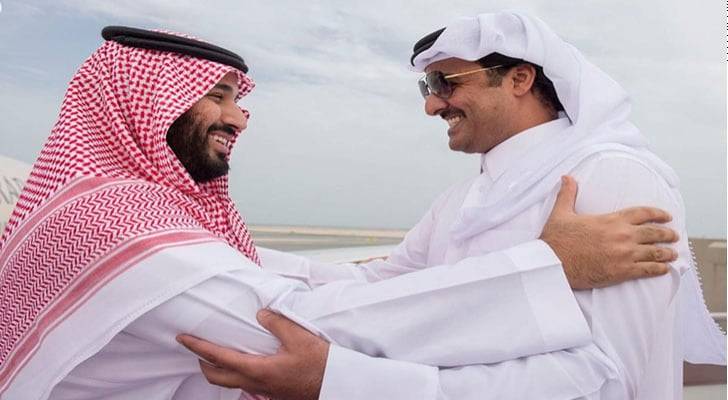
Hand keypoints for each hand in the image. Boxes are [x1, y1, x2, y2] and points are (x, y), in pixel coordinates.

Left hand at [176, 309, 328, 399]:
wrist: (337, 386)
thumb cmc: (320, 365)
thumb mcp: (299, 337)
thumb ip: (277, 323)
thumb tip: (260, 315)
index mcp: (258, 370)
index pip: (218, 358)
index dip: (198, 347)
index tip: (183, 338)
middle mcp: (256, 384)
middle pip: (216, 377)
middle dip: (202, 363)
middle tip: (197, 347)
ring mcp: (264, 391)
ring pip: (231, 383)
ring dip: (218, 369)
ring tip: (218, 353)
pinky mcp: (273, 392)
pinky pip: (246, 384)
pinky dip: (236, 372)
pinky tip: (246, 361)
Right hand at [540, 176, 678, 288]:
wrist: (553, 264)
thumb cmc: (556, 239)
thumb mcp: (560, 213)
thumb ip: (568, 194)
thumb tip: (567, 177)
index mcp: (611, 220)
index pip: (642, 213)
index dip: (657, 213)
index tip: (666, 216)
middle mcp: (622, 236)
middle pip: (654, 233)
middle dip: (667, 234)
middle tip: (674, 235)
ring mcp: (624, 255)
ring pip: (654, 252)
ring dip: (667, 253)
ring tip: (673, 254)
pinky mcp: (621, 272)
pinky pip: (647, 270)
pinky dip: (659, 269)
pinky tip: (664, 269)